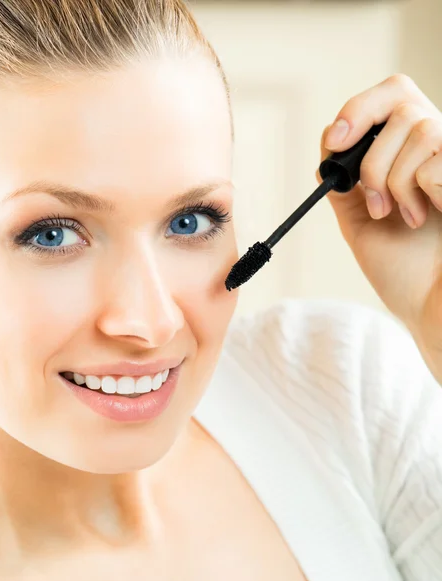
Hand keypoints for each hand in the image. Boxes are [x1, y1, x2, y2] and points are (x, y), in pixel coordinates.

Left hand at [316, 74, 441, 382]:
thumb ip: (348, 186)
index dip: (358, 109)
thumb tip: (328, 150)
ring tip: (400, 216)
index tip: (334, 142)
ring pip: (414, 129)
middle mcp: (439, 148)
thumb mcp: (363, 222)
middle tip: (363, 185)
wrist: (433, 308)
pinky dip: (413, 191)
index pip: (391, 96)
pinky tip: (423, 217)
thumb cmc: (405, 271)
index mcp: (413, 156)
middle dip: (368, 139)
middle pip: (398, 94)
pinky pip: (431, 160)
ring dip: (389, 180)